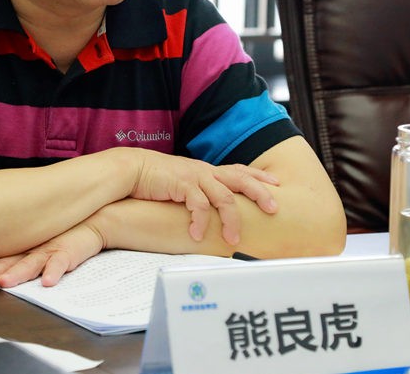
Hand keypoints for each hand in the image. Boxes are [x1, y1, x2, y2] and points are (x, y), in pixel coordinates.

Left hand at [0, 221, 105, 287]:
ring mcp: (51, 248)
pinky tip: (48, 281)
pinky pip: (62, 261)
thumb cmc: (64, 234)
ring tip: (5, 283)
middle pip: (9, 261)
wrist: (94, 219)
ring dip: (18, 272)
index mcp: (24, 247)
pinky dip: (54, 270)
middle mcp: (33, 247)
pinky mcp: (70, 250)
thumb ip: (21, 254)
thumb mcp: (40, 243)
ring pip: (31, 262)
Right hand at [129, 150, 278, 244]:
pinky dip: (200, 221)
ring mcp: (195, 176)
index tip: (276, 185)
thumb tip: (213, 210)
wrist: (133, 169)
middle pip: (241, 178)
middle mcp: (205, 171)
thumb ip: (200, 192)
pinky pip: (198, 204)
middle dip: (259, 193)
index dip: (259, 176)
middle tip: (274, 209)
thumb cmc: (158, 180)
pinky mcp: (182, 184)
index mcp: (208, 170)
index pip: (239, 170)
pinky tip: (197, 235)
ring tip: (233, 240)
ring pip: (224, 196)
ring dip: (231, 220)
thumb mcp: (185, 183)